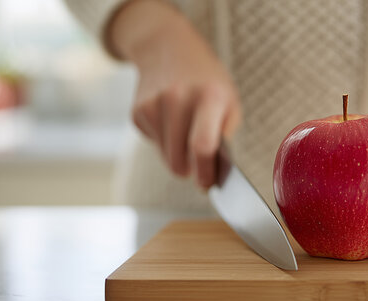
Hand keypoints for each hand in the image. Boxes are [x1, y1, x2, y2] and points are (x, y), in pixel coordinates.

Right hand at [110, 1, 240, 187]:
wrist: (169, 48)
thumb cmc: (208, 82)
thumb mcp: (229, 102)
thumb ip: (223, 138)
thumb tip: (211, 174)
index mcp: (209, 96)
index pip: (202, 146)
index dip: (205, 173)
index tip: (208, 184)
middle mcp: (178, 99)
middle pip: (178, 161)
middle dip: (191, 172)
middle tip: (201, 169)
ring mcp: (153, 104)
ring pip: (166, 158)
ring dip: (178, 157)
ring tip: (187, 132)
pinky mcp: (137, 112)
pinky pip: (155, 144)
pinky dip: (165, 142)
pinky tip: (171, 120)